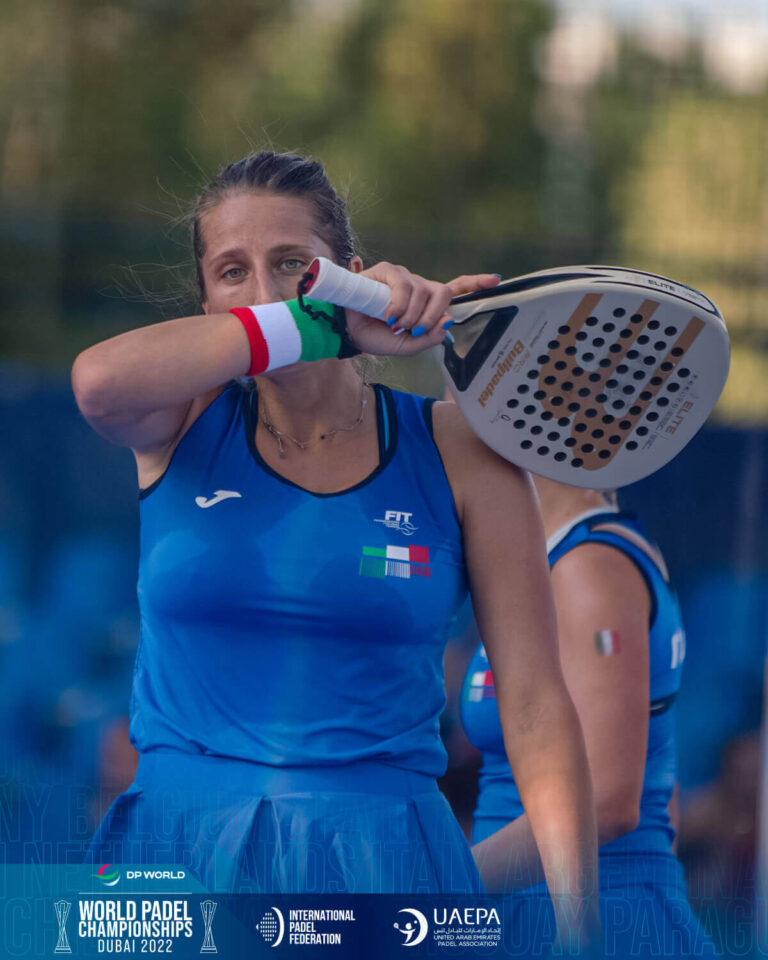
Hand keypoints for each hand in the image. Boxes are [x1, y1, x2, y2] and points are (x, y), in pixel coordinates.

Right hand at [344, 262, 500, 356]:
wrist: (350, 333)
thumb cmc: (378, 337)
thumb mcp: (408, 346)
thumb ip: (429, 338)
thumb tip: (447, 322)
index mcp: (428, 303)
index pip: (456, 288)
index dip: (476, 282)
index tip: (496, 279)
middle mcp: (419, 287)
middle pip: (442, 292)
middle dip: (432, 316)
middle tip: (415, 331)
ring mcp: (404, 277)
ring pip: (422, 290)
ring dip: (411, 314)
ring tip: (395, 324)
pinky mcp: (387, 271)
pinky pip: (403, 284)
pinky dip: (399, 304)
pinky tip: (389, 315)